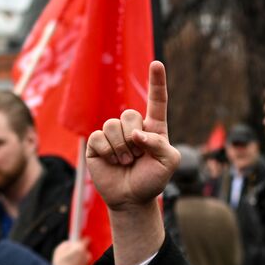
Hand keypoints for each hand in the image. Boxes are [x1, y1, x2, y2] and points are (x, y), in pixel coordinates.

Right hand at [52, 238, 91, 264]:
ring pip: (83, 258)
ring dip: (78, 258)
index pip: (86, 239)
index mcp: (80, 249)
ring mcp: (88, 264)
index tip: (79, 239)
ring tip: (68, 263)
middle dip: (77, 250)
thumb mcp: (58, 251)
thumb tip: (70, 243)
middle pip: (83, 249)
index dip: (81, 239)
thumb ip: (66, 244)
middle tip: (69, 254)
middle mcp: (87, 255)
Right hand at [86, 61, 179, 213]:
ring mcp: (113, 134)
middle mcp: (132, 126)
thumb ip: (159, 144)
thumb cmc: (152, 180)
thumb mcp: (168, 163)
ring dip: (121, 148)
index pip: (157, 101)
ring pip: (112, 125)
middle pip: (130, 114)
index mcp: (153, 128)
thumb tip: (136, 133)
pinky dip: (107, 152)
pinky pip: (99, 137)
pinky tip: (112, 162)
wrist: (132, 200)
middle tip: (137, 157)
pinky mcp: (96, 143)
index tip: (157, 64)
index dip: (156, 82)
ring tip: (125, 162)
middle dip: (133, 139)